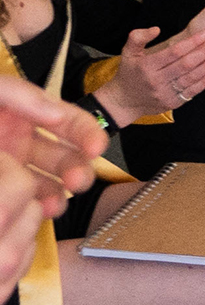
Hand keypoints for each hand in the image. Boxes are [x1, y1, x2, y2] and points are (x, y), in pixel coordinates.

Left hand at [0, 75, 104, 277]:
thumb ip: (20, 95)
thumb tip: (56, 114)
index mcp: (25, 114)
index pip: (70, 123)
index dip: (88, 133)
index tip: (96, 147)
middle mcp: (23, 140)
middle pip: (67, 156)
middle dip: (78, 168)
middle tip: (78, 181)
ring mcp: (12, 166)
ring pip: (50, 183)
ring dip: (60, 192)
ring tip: (55, 203)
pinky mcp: (4, 184)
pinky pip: (29, 200)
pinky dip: (39, 206)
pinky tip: (39, 209)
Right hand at [98, 24, 204, 119]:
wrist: (125, 101)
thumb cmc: (129, 73)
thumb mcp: (127, 53)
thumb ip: (138, 37)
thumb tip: (157, 29)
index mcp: (146, 66)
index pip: (173, 52)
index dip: (192, 42)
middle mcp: (156, 80)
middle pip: (185, 65)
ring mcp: (165, 93)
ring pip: (191, 78)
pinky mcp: (173, 103)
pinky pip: (192, 92)